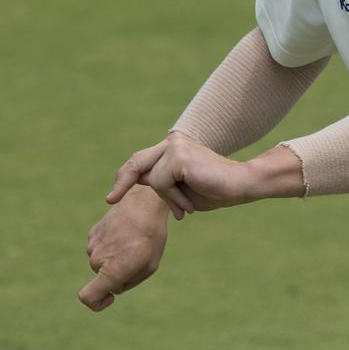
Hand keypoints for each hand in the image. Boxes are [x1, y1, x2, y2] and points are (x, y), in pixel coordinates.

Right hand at [79, 185, 168, 310]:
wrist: (144, 202)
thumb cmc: (152, 236)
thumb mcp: (149, 265)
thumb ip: (128, 282)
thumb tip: (113, 287)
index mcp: (111, 271)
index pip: (88, 297)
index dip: (96, 304)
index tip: (110, 297)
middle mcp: (97, 260)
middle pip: (103, 277)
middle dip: (118, 273)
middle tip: (138, 255)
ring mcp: (92, 245)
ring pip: (103, 261)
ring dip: (115, 257)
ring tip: (134, 241)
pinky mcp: (93, 233)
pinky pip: (101, 247)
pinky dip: (112, 245)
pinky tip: (126, 232)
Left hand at [107, 132, 253, 218]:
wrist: (239, 186)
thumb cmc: (213, 190)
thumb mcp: (180, 189)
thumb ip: (161, 181)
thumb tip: (138, 179)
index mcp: (174, 147)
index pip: (142, 160)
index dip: (125, 177)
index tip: (112, 197)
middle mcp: (173, 142)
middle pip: (137, 162)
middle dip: (122, 181)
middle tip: (109, 200)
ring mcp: (176, 146)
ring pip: (153, 179)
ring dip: (168, 199)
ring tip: (187, 207)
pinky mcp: (179, 155)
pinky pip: (162, 183)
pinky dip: (174, 198)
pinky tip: (190, 203)